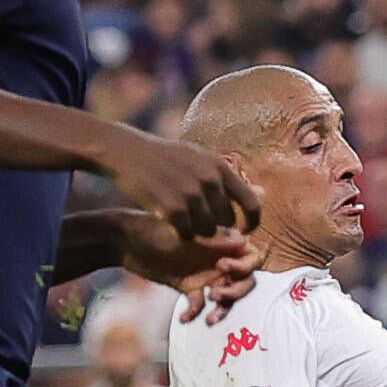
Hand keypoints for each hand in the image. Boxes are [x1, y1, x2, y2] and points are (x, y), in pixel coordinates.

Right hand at [98, 125, 260, 241]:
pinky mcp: (172, 207)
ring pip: (208, 230)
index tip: (244, 231)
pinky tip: (170, 221)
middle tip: (197, 219)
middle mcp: (210, 179)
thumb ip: (226, 178)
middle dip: (216, 225)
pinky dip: (181, 232)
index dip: (251, 222)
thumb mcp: (199, 158)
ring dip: (197, 230)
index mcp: (220, 166)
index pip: (252, 203)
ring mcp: (192, 193)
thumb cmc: (165, 157)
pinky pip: (187, 233)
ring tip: (182, 217)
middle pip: (227, 220)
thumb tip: (261, 195)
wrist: (125, 152)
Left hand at [118, 217, 259, 322]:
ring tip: (209, 316)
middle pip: (244, 281)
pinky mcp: (188, 287)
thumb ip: (213, 240)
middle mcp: (218, 258)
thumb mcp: (184, 235)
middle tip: (216, 295)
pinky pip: (200, 304)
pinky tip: (183, 317)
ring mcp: (204, 274)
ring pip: (226, 296)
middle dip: (236, 292)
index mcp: (221, 240)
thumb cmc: (152, 229)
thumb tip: (245, 241)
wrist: (122, 242)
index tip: (221, 268)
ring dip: (223, 308)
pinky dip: (195, 312)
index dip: (244, 267)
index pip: (251, 257)